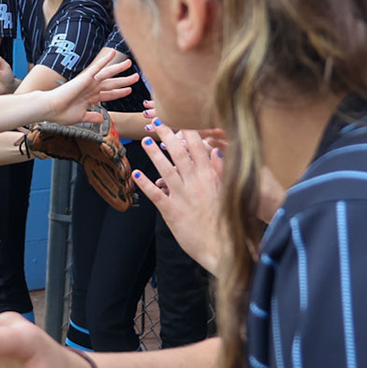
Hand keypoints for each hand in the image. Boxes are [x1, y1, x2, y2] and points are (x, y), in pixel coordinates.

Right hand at [39, 50, 136, 126]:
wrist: (51, 109)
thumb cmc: (61, 114)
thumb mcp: (80, 117)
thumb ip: (92, 117)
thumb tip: (102, 118)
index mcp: (90, 98)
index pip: (108, 94)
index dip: (119, 92)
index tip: (129, 90)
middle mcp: (91, 88)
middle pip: (111, 83)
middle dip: (124, 80)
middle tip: (136, 76)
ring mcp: (88, 82)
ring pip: (108, 74)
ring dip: (119, 68)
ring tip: (129, 63)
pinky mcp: (85, 77)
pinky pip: (97, 66)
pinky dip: (105, 60)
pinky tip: (113, 53)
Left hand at [135, 124, 229, 275]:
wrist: (223, 248)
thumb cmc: (229, 222)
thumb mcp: (229, 193)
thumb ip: (220, 171)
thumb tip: (216, 151)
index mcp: (210, 177)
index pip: (198, 148)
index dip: (188, 132)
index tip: (181, 119)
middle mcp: (195, 183)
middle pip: (179, 153)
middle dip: (167, 135)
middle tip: (157, 121)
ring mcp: (182, 196)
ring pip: (165, 169)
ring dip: (154, 154)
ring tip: (145, 141)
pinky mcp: (171, 212)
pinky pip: (155, 194)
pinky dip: (145, 183)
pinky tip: (136, 174)